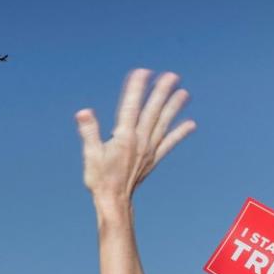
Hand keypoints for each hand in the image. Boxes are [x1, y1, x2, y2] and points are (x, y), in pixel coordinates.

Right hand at [75, 69, 195, 203]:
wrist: (114, 201)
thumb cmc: (100, 179)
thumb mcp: (90, 154)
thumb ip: (89, 131)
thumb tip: (83, 113)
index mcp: (124, 137)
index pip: (131, 106)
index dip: (137, 88)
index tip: (143, 72)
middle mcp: (140, 140)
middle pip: (153, 111)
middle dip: (162, 92)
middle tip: (172, 76)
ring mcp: (149, 149)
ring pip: (164, 124)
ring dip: (174, 107)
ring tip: (184, 93)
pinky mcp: (153, 159)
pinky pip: (169, 143)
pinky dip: (180, 133)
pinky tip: (190, 124)